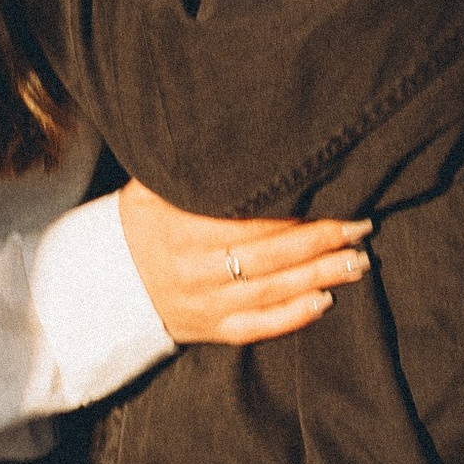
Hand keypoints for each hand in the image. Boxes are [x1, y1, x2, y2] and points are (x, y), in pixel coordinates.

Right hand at [116, 183, 370, 347]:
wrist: (103, 284)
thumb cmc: (140, 223)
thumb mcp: (151, 187)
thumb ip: (191, 167)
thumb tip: (234, 134)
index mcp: (179, 229)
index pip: (247, 220)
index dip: (292, 211)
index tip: (332, 196)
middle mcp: (192, 270)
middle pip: (268, 256)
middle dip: (319, 241)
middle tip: (360, 228)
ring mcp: (203, 305)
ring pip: (270, 292)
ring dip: (319, 277)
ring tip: (357, 261)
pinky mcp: (211, 330)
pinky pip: (257, 327)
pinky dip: (293, 317)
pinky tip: (325, 301)